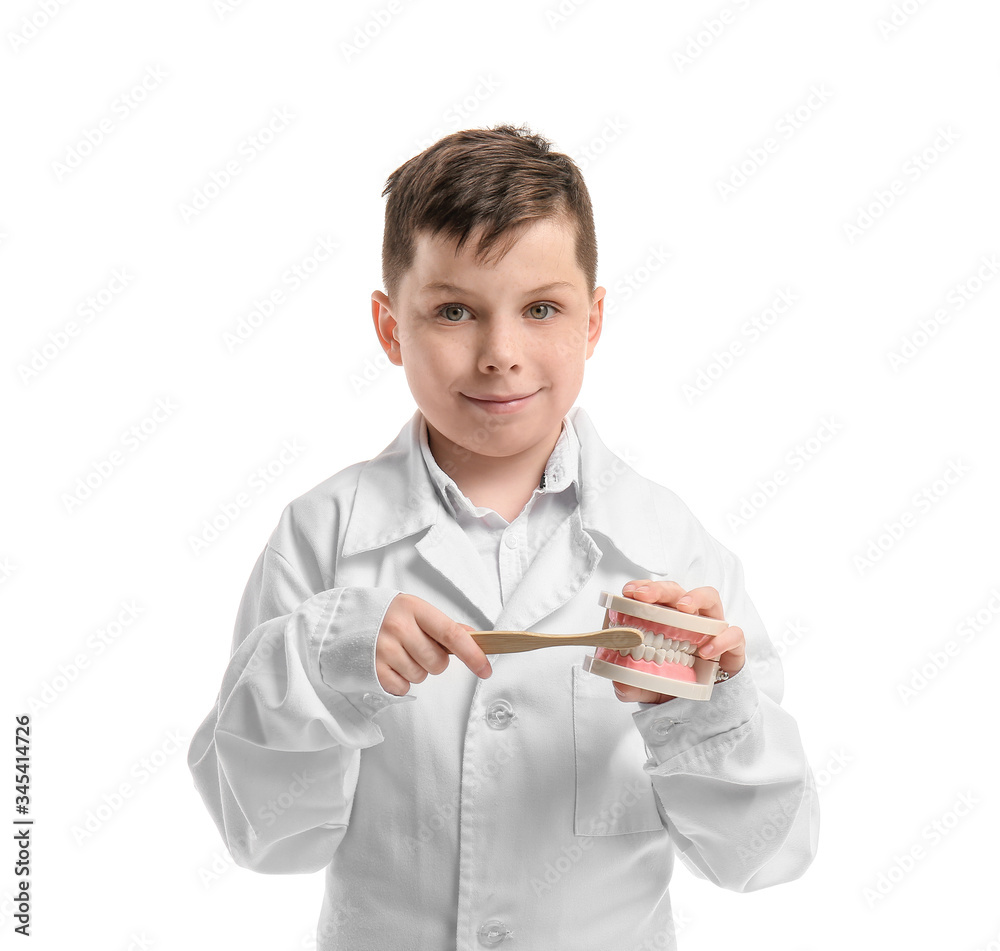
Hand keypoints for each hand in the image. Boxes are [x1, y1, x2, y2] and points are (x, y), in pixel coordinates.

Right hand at [375, 592, 492, 695]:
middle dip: (434, 661)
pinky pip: (403, 688)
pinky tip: (390, 665)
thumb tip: (475, 639)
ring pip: (421, 676)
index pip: (452, 634)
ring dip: (416, 670)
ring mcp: (383, 648)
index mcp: (414, 609)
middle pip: (438, 663)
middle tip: (418, 648)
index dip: (472, 654)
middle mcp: (399, 627)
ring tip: (400, 654)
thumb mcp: (415, 610)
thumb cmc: (387, 615)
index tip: (486, 669)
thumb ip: (444, 626)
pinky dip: (400, 681)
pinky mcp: (372, 668)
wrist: (345, 619)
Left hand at [611, 580, 745, 703]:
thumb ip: (631, 686)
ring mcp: (712, 627)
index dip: (642, 587)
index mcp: (666, 619)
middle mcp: (689, 617)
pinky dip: (721, 639)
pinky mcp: (733, 644)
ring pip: (710, 598)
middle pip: (676, 591)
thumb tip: (619, 685)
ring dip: (696, 597)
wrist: (707, 703)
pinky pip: (733, 634)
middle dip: (659, 589)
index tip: (628, 591)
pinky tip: (706, 651)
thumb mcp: (648, 686)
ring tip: (683, 607)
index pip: (655, 594)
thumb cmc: (677, 682)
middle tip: (644, 596)